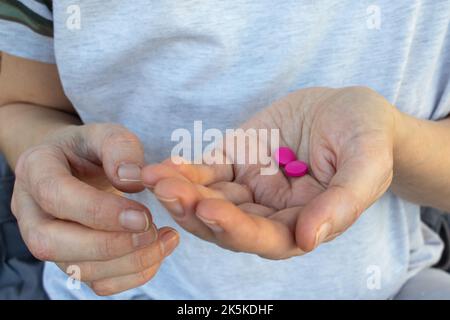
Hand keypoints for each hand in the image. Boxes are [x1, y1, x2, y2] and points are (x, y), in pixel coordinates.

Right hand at [11, 123, 178, 294]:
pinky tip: (156, 254)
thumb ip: (119, 148)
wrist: (77, 166)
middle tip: (152, 232)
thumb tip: (131, 179)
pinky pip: (95, 281)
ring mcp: (48, 240)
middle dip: (109, 244)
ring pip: (76, 269)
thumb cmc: (91, 149)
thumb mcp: (106, 133)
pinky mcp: (71, 259)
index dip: (98, 211)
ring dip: (126, 263)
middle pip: (52, 242)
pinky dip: (130, 276)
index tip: (141, 215)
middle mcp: (31, 211)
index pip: (55, 196)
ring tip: (164, 241)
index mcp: (36, 170)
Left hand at [142, 87, 396, 258]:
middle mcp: (272, 211)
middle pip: (227, 224)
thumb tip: (310, 239)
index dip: (236, 229)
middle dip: (195, 210)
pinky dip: (186, 169)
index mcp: (304, 222)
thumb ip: (343, 202)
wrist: (347, 107)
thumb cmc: (366, 134)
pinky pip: (207, 170)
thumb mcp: (367, 161)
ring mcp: (251, 187)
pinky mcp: (237, 161)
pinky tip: (164, 165)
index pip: (267, 238)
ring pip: (211, 199)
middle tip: (167, 190)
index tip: (209, 210)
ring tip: (155, 177)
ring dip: (182, 191)